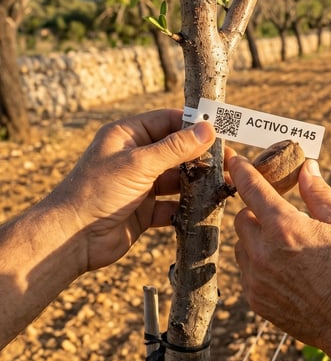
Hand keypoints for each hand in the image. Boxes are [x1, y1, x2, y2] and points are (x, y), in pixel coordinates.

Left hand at [45, 109, 215, 272]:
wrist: (71, 239)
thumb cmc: (97, 192)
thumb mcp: (139, 164)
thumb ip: (175, 148)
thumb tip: (207, 130)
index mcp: (127, 136)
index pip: (167, 121)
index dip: (194, 125)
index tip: (221, 131)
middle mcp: (134, 157)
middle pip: (176, 150)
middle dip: (201, 156)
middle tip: (228, 161)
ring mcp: (140, 184)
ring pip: (177, 179)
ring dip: (198, 182)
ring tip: (223, 184)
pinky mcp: (144, 210)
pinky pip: (173, 205)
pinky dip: (188, 207)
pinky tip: (205, 207)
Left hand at [230, 156, 330, 360]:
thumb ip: (318, 192)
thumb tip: (307, 168)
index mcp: (284, 226)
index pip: (251, 188)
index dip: (240, 170)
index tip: (232, 159)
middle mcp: (262, 251)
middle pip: (242, 218)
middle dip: (257, 212)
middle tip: (281, 216)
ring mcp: (255, 278)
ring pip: (242, 246)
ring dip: (256, 240)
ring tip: (288, 247)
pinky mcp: (255, 299)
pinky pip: (248, 272)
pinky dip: (260, 265)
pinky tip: (287, 271)